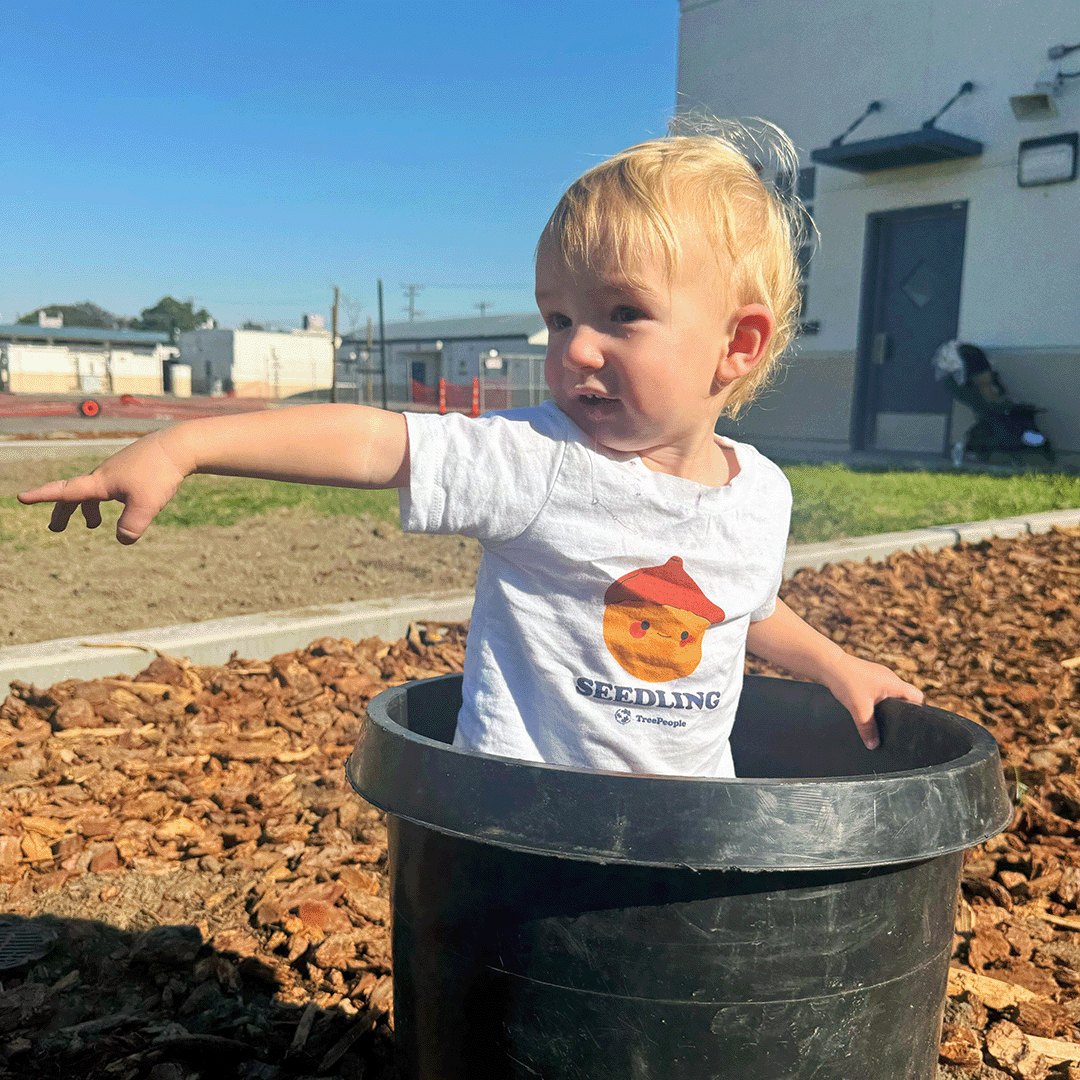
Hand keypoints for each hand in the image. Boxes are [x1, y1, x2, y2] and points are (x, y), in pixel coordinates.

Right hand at [17, 433, 190, 544]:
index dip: (43, 496)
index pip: (65, 492)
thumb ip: (131, 525)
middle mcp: (104, 474)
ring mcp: (118, 469)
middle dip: (64, 511)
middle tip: (55, 528)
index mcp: (100, 482)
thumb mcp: (146, 505)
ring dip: (89, 508)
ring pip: (95, 490)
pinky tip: (125, 503)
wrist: (179, 446)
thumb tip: (123, 539)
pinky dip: (109, 498)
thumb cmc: (160, 473)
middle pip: (76, 494)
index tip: (22, 497)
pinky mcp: (132, 467)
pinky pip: (113, 485)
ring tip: (94, 525)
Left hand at [822, 652, 923, 749]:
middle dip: (901, 711)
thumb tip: (873, 745)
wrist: (827, 664)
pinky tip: (867, 710)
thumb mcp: (859, 709)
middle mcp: (889, 678)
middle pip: (904, 696)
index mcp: (893, 683)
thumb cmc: (846, 682)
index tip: (910, 724)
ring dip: (887, 706)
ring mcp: (878, 676)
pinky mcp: (867, 677)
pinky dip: (877, 700)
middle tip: (895, 727)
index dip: (917, 710)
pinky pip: (879, 691)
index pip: (916, 696)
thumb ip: (867, 728)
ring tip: (881, 720)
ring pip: (890, 694)